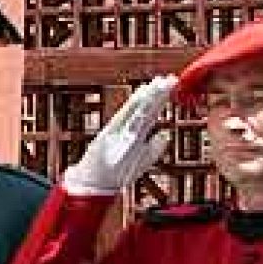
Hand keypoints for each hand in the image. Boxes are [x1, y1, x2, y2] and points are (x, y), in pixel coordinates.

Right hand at [63, 76, 176, 195]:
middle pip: (145, 109)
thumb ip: (153, 149)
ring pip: (136, 111)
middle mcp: (127, 130)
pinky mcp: (109, 134)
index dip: (160, 100)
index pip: (149, 113)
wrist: (92, 185)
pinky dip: (133, 106)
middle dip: (157, 94)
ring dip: (148, 96)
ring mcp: (118, 132)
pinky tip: (141, 95)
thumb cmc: (113, 175)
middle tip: (170, 79)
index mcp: (134, 136)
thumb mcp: (139, 162)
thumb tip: (165, 135)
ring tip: (159, 83)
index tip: (169, 86)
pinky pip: (124, 118)